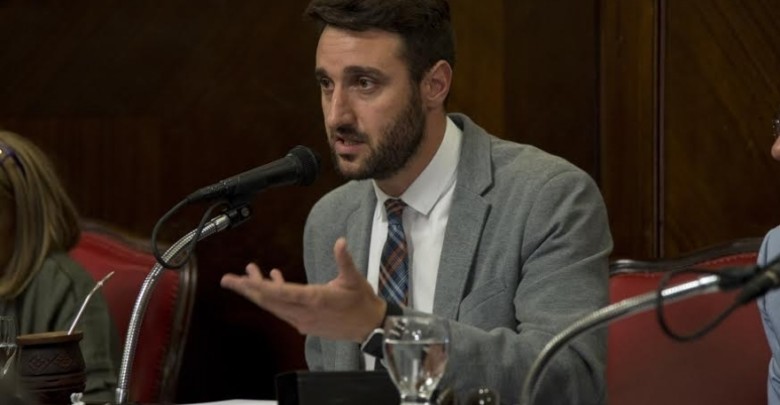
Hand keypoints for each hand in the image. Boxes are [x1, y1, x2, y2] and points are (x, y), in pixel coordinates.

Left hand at [220, 237, 386, 341]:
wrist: (370, 327)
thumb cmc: (362, 303)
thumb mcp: (355, 279)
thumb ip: (344, 260)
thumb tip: (340, 242)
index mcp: (315, 299)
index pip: (280, 293)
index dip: (259, 286)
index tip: (242, 280)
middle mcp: (304, 313)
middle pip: (269, 301)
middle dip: (247, 289)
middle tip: (228, 280)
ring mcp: (303, 320)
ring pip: (274, 306)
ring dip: (259, 291)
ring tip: (247, 274)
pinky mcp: (305, 323)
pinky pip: (283, 309)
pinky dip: (274, 296)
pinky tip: (272, 280)